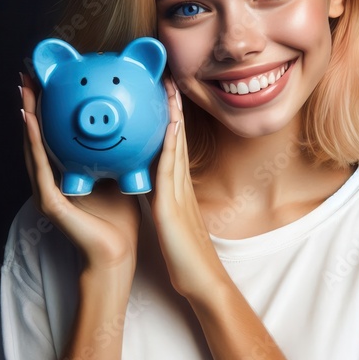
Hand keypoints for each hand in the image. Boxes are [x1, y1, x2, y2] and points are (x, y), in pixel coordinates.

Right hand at [20, 73, 140, 275]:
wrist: (117, 251)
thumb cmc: (120, 216)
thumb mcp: (116, 175)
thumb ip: (113, 154)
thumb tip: (127, 126)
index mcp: (68, 174)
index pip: (56, 137)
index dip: (52, 112)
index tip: (51, 84)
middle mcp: (52, 180)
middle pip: (40, 138)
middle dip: (35, 108)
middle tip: (30, 78)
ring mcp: (47, 191)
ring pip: (33, 148)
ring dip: (28, 119)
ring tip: (25, 91)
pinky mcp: (50, 202)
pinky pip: (40, 169)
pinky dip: (34, 144)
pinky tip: (31, 122)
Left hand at [151, 79, 226, 299]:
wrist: (202, 279)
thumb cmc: (187, 255)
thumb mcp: (174, 221)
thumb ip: (167, 202)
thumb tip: (157, 189)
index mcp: (178, 188)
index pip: (174, 147)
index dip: (169, 120)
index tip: (164, 96)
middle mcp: (181, 184)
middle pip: (177, 139)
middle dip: (173, 108)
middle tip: (169, 80)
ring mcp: (179, 193)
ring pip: (176, 147)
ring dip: (173, 117)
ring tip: (170, 89)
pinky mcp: (173, 206)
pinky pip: (171, 170)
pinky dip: (171, 145)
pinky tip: (170, 126)